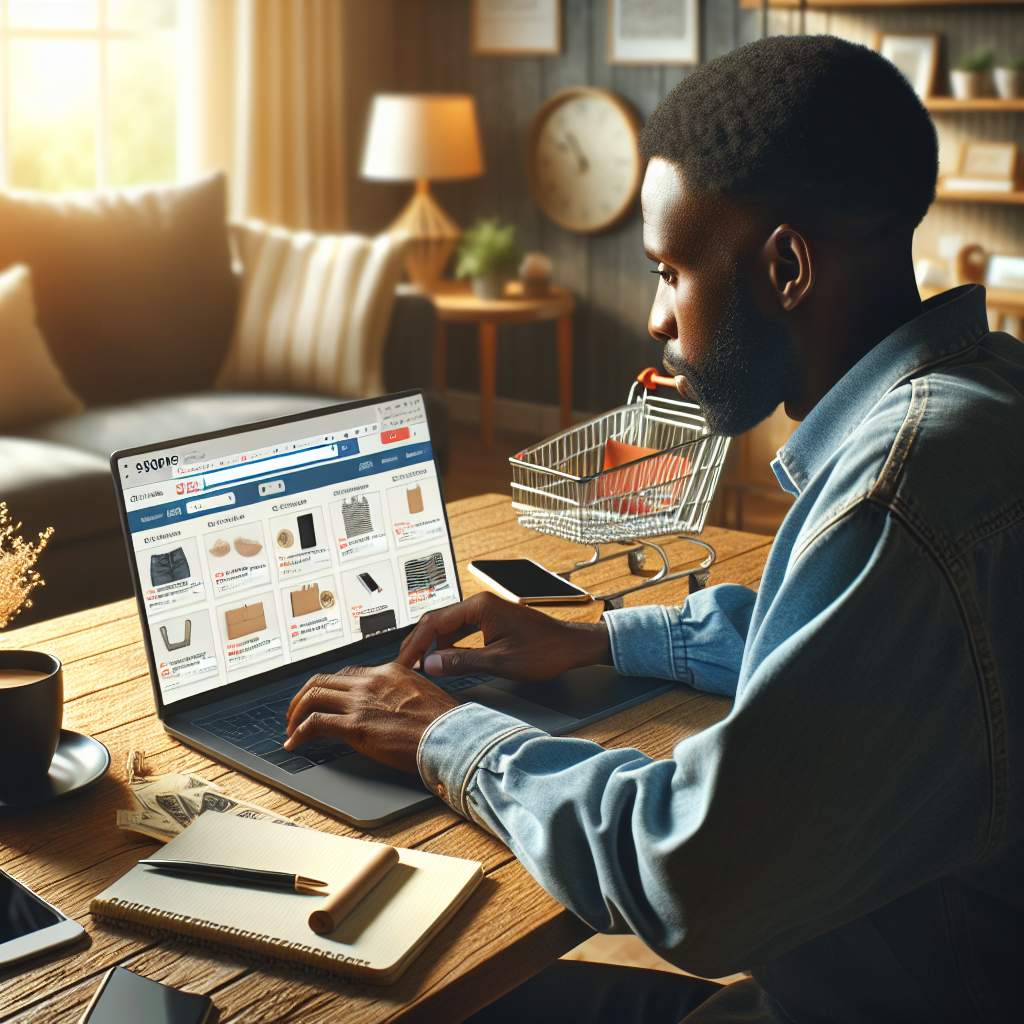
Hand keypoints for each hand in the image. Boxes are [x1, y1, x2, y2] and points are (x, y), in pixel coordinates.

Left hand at [284, 664, 456, 773]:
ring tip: (290, 728)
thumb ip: (402, 694)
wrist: (451, 736)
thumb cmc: (445, 723)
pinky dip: (299, 733)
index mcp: (389, 672)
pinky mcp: (355, 726)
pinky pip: (315, 723)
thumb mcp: (423, 694)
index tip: (322, 699)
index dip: (329, 688)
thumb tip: (393, 706)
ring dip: (296, 713)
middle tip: (296, 712)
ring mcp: (361, 702)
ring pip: (313, 696)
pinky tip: (294, 743)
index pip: (347, 674)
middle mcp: (371, 682)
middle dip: (303, 696)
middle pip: (323, 680)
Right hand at [396, 591, 611, 681]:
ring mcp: (485, 612)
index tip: (403, 663)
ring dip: (432, 646)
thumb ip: (461, 662)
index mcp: (479, 606)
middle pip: (437, 621)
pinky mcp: (490, 622)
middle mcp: (480, 604)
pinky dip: (448, 646)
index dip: (415, 645)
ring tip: (420, 667)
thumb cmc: (545, 650)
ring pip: (447, 627)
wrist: (571, 647)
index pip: (434, 622)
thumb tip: (431, 664)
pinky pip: (460, 631)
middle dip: (418, 644)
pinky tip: (443, 661)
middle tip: (404, 666)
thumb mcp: (499, 661)